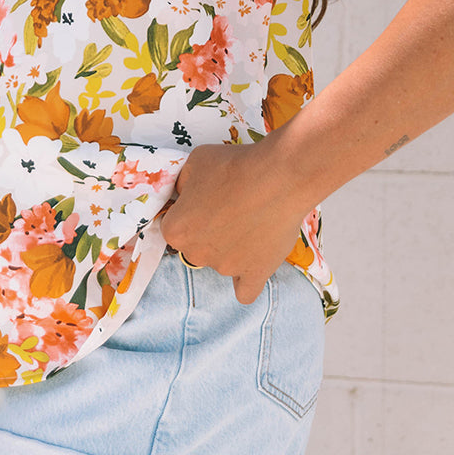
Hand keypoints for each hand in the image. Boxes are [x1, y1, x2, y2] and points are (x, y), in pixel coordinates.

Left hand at [158, 137, 312, 305]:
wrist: (279, 176)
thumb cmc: (234, 166)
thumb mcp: (193, 162)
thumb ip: (181, 184)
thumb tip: (184, 194)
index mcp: (176, 229)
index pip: (174, 225)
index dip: (189, 210)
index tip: (205, 198)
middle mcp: (196, 254)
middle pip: (196, 246)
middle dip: (208, 230)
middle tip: (229, 207)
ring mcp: (226, 267)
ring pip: (220, 262)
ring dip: (230, 247)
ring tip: (251, 220)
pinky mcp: (255, 274)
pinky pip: (244, 291)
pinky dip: (246, 280)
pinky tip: (250, 264)